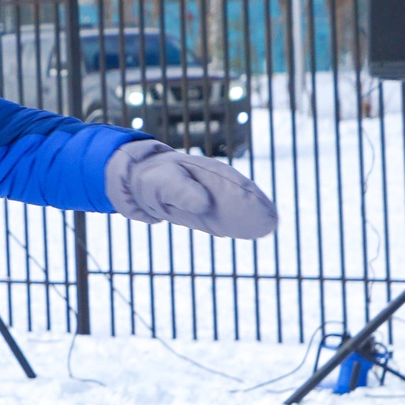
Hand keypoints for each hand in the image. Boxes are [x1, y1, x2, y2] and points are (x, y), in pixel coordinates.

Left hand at [104, 142, 276, 238]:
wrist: (133, 181)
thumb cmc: (152, 177)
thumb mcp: (166, 181)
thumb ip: (184, 192)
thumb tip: (204, 204)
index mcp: (209, 173)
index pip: (238, 186)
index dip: (253, 199)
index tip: (269, 213)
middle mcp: (211, 184)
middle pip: (238, 198)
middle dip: (254, 210)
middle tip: (270, 224)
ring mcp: (204, 197)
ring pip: (227, 210)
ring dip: (240, 220)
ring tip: (259, 230)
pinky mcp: (194, 209)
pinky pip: (213, 218)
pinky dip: (223, 224)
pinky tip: (232, 231)